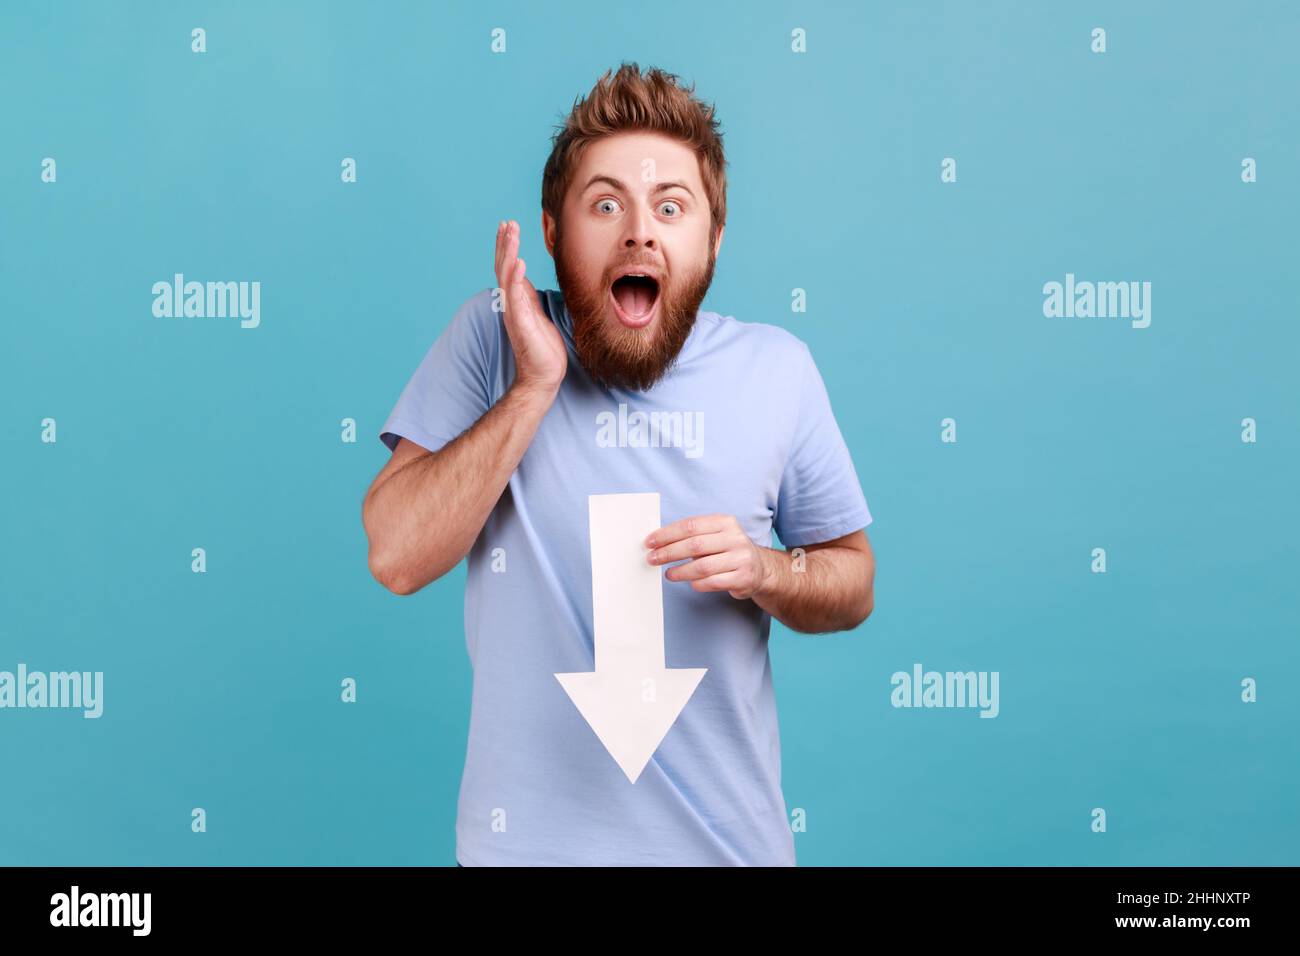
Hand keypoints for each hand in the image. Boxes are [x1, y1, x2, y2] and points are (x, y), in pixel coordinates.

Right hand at [495, 219, 566, 393]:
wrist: (543, 377)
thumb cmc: (543, 349)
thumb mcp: (539, 316)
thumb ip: (531, 299)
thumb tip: (528, 283)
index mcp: (517, 301)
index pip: (508, 268)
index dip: (507, 247)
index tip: (509, 227)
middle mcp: (511, 303)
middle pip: (503, 266)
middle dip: (505, 243)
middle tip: (507, 222)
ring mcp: (513, 312)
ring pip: (506, 275)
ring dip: (508, 252)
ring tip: (511, 232)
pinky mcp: (519, 322)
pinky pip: (515, 296)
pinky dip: (515, 277)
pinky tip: (519, 261)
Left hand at [644, 514, 774, 600]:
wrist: (760, 568)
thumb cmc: (728, 551)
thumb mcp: (716, 535)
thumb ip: (692, 536)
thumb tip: (659, 543)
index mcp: (725, 522)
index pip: (690, 526)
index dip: (667, 534)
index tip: (650, 542)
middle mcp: (735, 538)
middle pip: (694, 545)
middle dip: (669, 552)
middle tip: (652, 559)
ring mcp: (741, 558)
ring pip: (702, 566)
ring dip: (680, 572)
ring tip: (668, 574)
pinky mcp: (743, 578)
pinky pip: (713, 582)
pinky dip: (697, 583)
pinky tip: (689, 582)